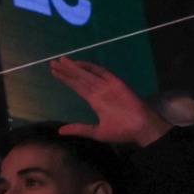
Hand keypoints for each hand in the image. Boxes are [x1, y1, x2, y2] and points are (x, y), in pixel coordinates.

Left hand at [51, 58, 170, 147]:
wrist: (141, 129)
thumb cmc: (122, 131)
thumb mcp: (96, 132)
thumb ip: (79, 129)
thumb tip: (60, 131)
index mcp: (96, 101)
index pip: (77, 87)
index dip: (66, 80)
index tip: (54, 73)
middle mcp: (99, 92)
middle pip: (79, 79)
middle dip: (66, 71)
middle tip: (52, 62)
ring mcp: (107, 87)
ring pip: (87, 75)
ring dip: (74, 68)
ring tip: (60, 61)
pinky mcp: (116, 84)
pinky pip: (102, 73)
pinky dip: (90, 68)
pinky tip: (77, 64)